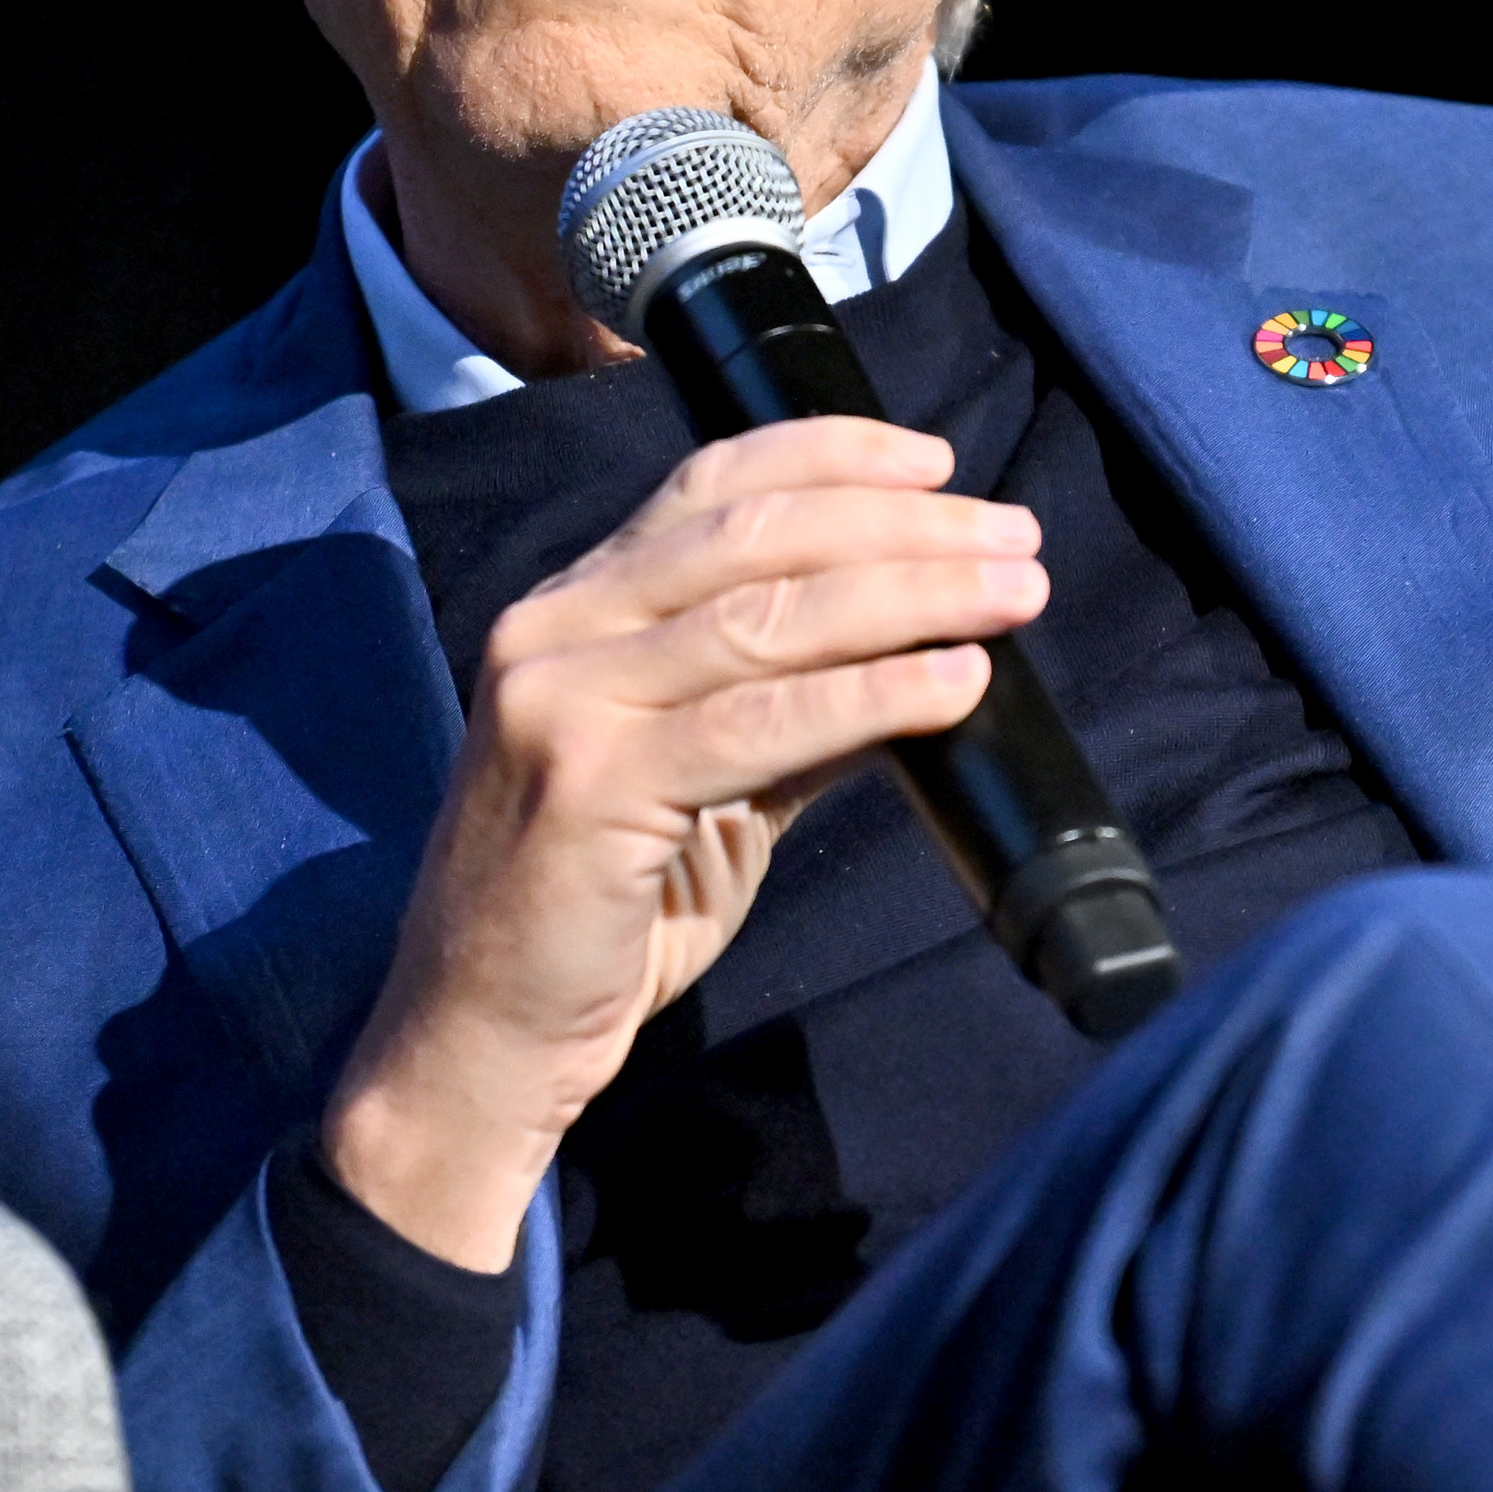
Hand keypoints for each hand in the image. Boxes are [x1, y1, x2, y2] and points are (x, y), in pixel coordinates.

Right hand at [323, 415, 1046, 1266]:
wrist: (479, 1034)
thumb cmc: (594, 914)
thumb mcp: (702, 785)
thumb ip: (786, 711)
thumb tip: (920, 653)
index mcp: (570, 610)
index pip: (707, 488)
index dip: (829, 457)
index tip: (934, 460)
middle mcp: (552, 631)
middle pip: (753, 537)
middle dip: (901, 525)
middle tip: (1013, 534)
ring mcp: (561, 703)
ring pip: (766, 615)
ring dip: (912, 594)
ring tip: (1013, 594)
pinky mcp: (589, 787)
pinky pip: (763, 721)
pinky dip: (874, 693)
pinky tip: (957, 684)